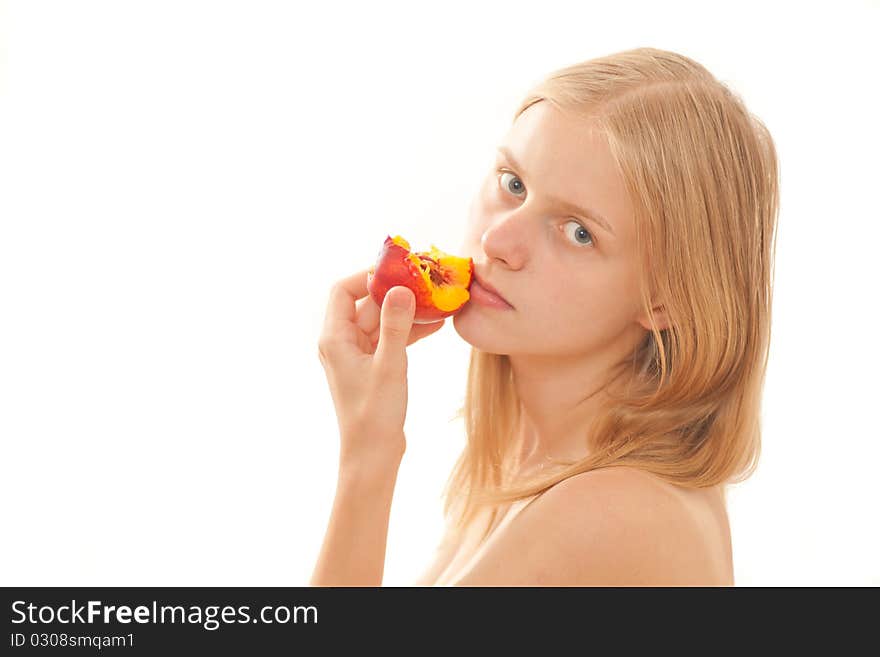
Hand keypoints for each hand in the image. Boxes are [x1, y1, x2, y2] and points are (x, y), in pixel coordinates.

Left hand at [317, 268, 444, 468]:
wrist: (372, 455)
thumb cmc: (374, 415)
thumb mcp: (389, 366)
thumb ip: (395, 325)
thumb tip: (401, 288)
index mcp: (334, 338)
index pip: (343, 290)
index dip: (368, 276)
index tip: (398, 271)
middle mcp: (341, 343)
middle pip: (365, 303)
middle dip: (395, 292)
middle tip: (426, 283)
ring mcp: (357, 355)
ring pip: (381, 321)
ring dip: (407, 311)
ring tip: (437, 302)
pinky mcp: (372, 367)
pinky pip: (390, 338)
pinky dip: (409, 330)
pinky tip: (436, 325)